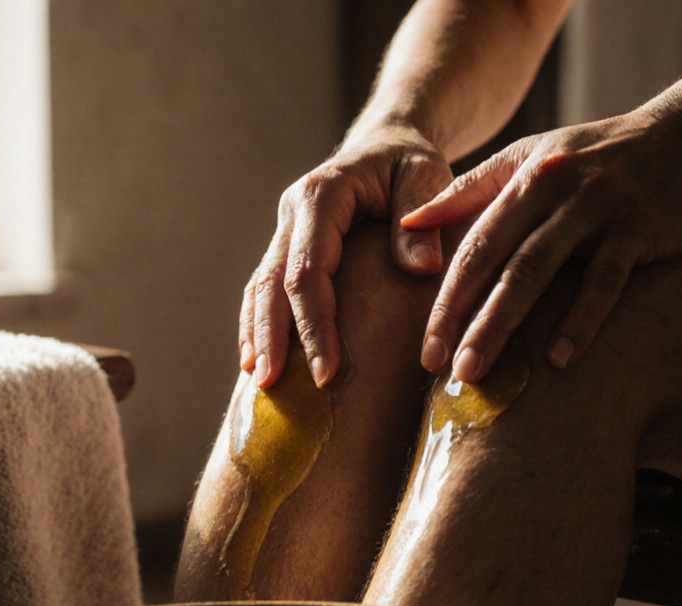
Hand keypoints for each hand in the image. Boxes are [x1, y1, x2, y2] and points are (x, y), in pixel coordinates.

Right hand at [241, 122, 452, 387]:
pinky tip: (255, 360)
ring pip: (260, 288)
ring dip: (258, 335)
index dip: (314, 322)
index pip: (309, 269)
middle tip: (273, 386)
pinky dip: (257, 324)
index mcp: (321, 195)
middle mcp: (292, 214)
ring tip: (259, 383)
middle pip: (273, 282)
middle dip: (274, 336)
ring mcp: (285, 231)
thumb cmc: (410, 163)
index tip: (328, 371)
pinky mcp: (287, 248)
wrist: (387, 144)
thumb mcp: (425, 176)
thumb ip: (421, 216)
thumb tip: (421, 268)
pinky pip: (264, 289)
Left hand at [402, 109, 681, 381]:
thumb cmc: (595, 158)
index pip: (472, 244)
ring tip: (480, 370)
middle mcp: (553, 187)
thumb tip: (407, 225)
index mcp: (522, 177)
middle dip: (463, 318)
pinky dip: (580, 320)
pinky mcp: (640, 226)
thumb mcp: (529, 159)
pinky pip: (605, 279)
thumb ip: (470, 191)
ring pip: (539, 270)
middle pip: (496, 261)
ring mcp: (598, 206)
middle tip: (439, 369)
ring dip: (504, 323)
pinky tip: (558, 358)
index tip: (425, 348)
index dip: (444, 297)